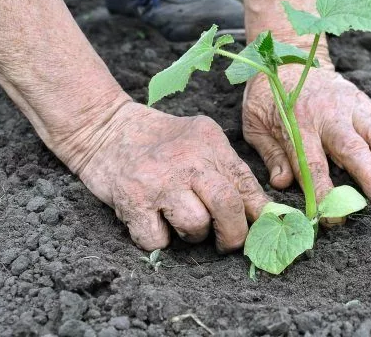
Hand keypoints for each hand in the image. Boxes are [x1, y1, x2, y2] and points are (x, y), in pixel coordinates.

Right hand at [76, 103, 267, 251]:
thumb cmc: (161, 142)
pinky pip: (157, 241)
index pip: (246, 183)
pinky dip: (159, 240)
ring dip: (193, 235)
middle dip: (233, 234)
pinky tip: (155, 222)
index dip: (259, 213)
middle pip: (227, 206)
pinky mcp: (132, 201)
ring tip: (182, 221)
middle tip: (227, 241)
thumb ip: (229, 170)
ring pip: (195, 226)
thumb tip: (263, 211)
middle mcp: (187, 161)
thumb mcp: (201, 141)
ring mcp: (159, 181)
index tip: (261, 229)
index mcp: (210, 143)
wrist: (106, 130)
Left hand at [242, 63, 370, 206]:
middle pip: (353, 149)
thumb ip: (271, 154)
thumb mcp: (256, 124)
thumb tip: (282, 184)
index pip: (312, 164)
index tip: (333, 218)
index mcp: (298, 125)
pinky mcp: (366, 102)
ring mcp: (351, 108)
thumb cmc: (269, 97)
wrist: (287, 57)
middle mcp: (329, 116)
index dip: (323, 192)